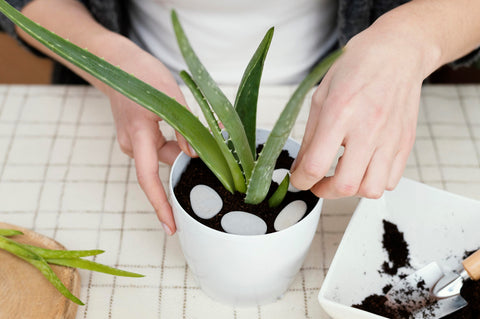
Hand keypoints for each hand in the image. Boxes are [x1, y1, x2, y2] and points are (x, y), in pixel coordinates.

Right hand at [108, 50, 195, 234]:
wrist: (117, 63)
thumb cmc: (141, 74)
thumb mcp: (170, 95)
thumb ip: (184, 125)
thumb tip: (196, 154)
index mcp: (138, 133)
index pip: (147, 177)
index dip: (159, 205)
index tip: (170, 226)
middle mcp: (132, 143)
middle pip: (161, 167)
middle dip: (183, 172)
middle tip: (209, 175)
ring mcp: (133, 140)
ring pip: (164, 156)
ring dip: (183, 153)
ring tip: (204, 143)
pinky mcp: (138, 136)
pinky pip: (160, 148)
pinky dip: (176, 145)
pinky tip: (188, 137)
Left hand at [290, 22, 432, 198]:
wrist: (397, 52)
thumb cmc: (358, 67)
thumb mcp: (321, 96)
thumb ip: (310, 136)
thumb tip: (300, 166)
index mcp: (340, 113)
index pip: (316, 164)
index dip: (301, 180)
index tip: (298, 179)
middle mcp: (368, 129)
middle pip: (346, 185)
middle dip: (325, 191)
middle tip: (318, 183)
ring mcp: (391, 138)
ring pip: (372, 189)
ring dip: (352, 190)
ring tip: (343, 175)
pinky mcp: (405, 142)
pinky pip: (392, 180)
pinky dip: (374, 181)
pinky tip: (364, 167)